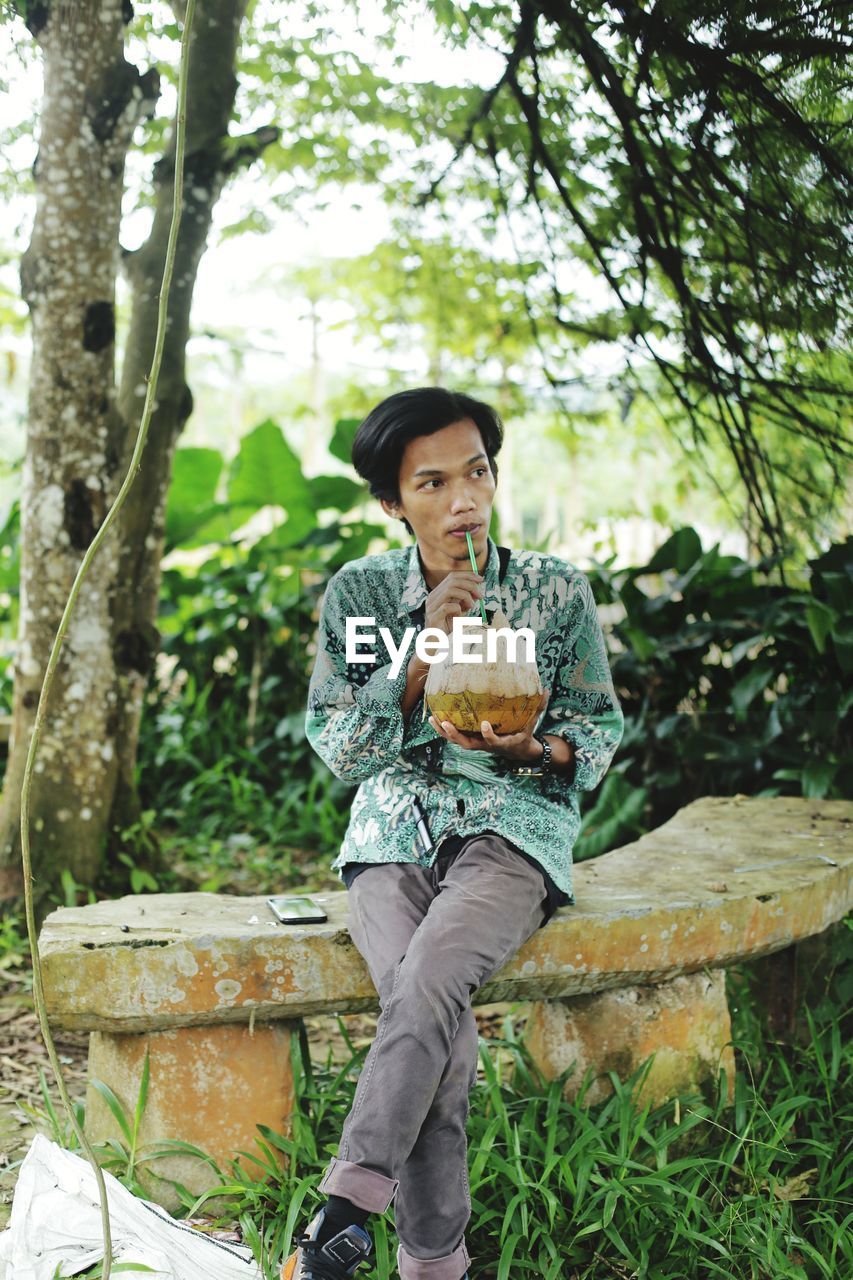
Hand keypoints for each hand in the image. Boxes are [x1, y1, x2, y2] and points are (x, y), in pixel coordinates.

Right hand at [424, 570, 484, 634]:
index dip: (468, 575)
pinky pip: (447, 607)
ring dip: (465, 596)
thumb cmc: (448, 628)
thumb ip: (466, 600)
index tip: (481, 580)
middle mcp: (432, 597)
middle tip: (480, 596)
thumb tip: (477, 591)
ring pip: (450, 590)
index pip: (452, 576)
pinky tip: (460, 617)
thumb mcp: (460, 611)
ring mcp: (431, 607)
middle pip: (452, 581)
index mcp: (438, 593)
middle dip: (470, 585)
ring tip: (471, 607)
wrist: (437, 645)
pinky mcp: (433, 618)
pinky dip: (458, 609)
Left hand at [428, 689, 549, 761]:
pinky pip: (455, 736)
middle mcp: (485, 745)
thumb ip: (538, 707)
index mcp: (501, 743)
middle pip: (466, 744)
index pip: (492, 741)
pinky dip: (444, 728)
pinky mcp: (471, 740)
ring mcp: (476, 744)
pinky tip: (434, 716)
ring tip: (433, 719)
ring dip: (444, 732)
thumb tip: (546, 689)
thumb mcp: (532, 723)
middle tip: (445, 723)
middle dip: (454, 735)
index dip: (488, 735)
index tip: (484, 724)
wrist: (517, 752)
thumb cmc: (524, 734)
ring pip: (457, 741)